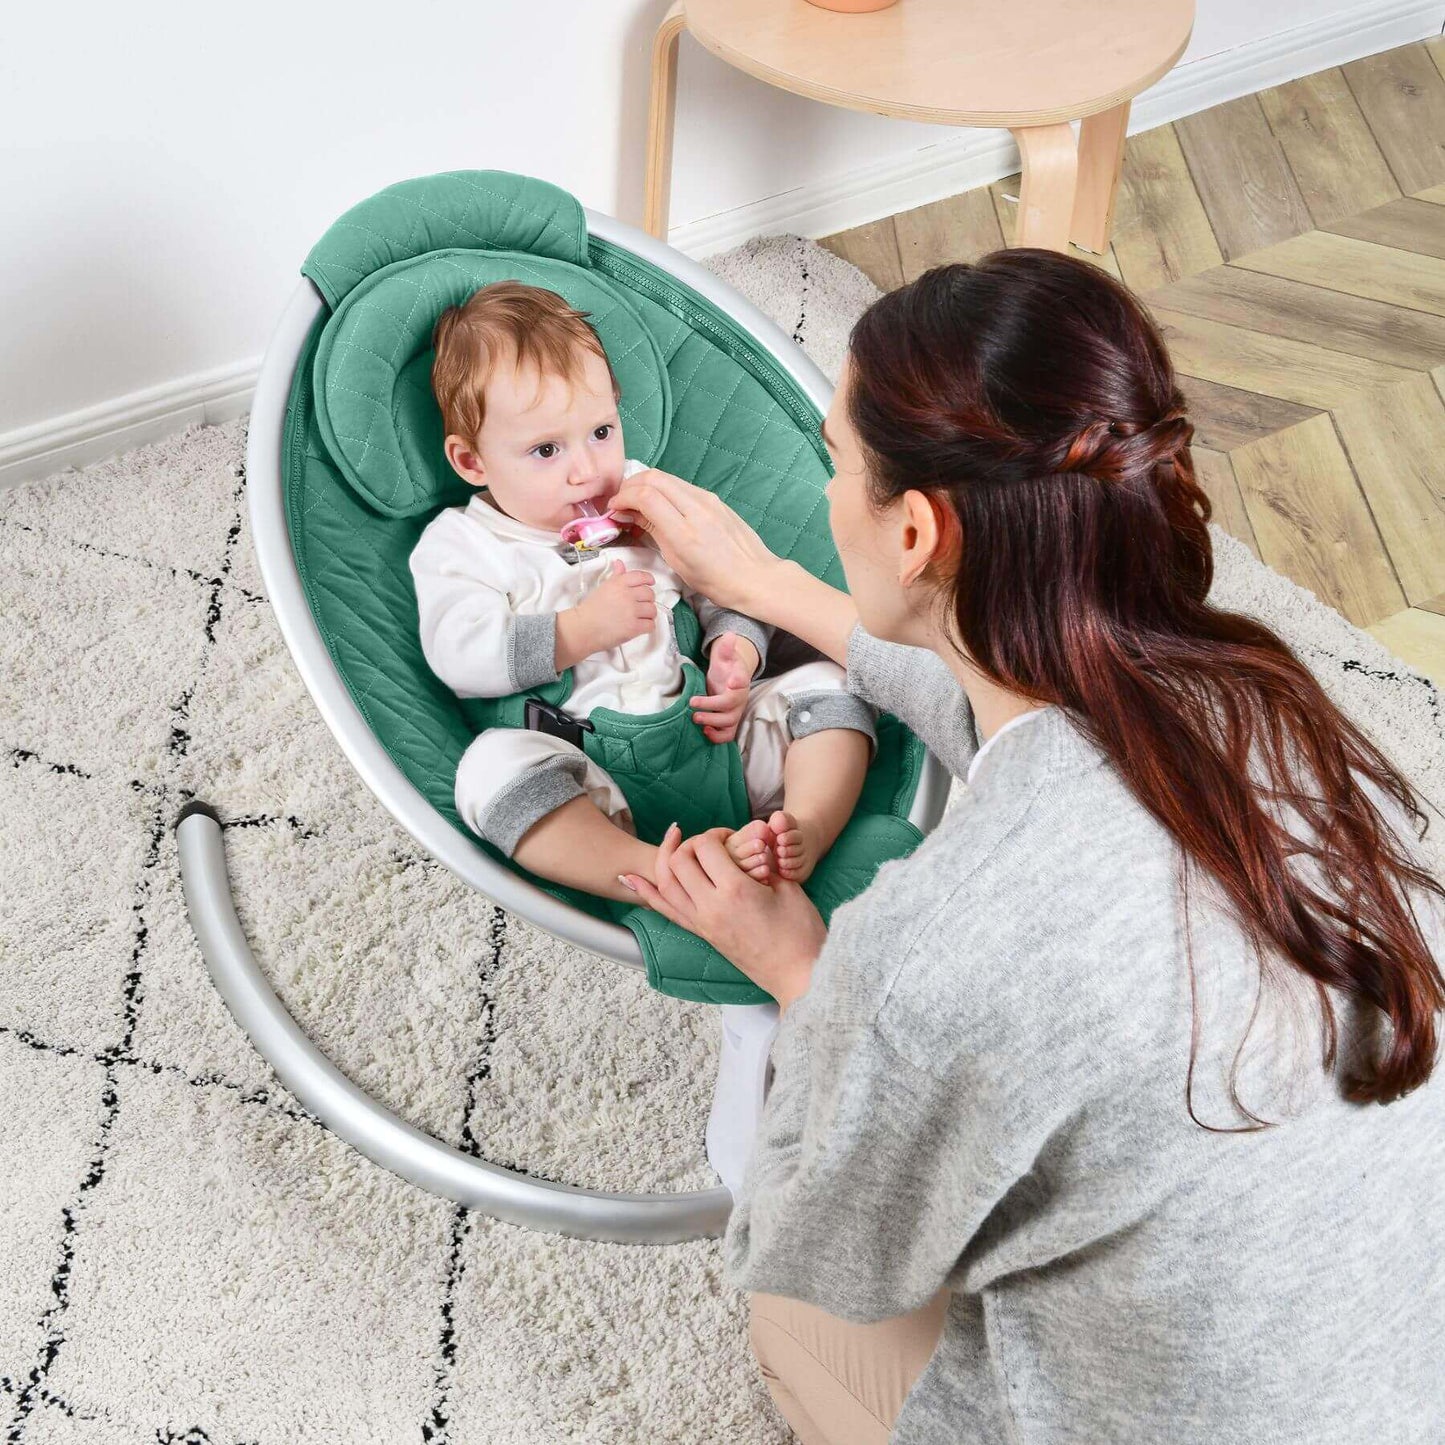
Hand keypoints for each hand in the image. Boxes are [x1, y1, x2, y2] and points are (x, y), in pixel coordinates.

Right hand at [567, 557, 655, 658]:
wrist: (583, 628)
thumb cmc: (590, 610)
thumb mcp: (602, 587)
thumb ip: (615, 576)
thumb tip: (620, 564)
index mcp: (619, 583)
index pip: (641, 576)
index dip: (648, 580)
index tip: (650, 583)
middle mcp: (627, 595)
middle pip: (650, 594)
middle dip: (648, 600)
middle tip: (641, 604)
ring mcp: (631, 611)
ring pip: (652, 610)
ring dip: (648, 614)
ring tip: (640, 617)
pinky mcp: (633, 627)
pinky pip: (650, 625)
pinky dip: (647, 627)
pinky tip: (640, 626)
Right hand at [608, 469, 780, 615]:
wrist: (755, 576)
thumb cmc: (716, 580)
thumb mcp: (678, 562)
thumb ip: (654, 532)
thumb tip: (631, 514)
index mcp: (684, 532)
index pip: (646, 496)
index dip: (623, 498)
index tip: (614, 509)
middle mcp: (696, 509)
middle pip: (654, 478)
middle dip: (630, 485)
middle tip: (621, 501)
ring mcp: (708, 500)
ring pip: (667, 478)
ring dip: (646, 484)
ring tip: (636, 502)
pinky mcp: (715, 499)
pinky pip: (682, 485)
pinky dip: (664, 489)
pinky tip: (659, 505)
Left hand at [620, 825, 825, 1009]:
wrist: (798, 976)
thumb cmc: (801, 934)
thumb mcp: (789, 888)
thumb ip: (768, 860)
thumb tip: (757, 839)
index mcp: (736, 891)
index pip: (706, 847)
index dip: (715, 833)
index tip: (729, 835)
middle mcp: (711, 907)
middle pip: (678, 861)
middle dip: (689, 843)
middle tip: (707, 842)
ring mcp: (702, 924)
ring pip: (664, 884)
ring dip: (664, 859)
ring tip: (671, 842)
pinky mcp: (701, 935)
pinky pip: (665, 910)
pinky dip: (645, 892)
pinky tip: (629, 878)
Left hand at [692, 632, 756, 742]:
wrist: (730, 681)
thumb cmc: (726, 669)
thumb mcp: (724, 657)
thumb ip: (726, 648)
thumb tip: (729, 635)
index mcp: (739, 680)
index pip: (742, 679)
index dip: (739, 681)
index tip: (732, 681)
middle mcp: (739, 698)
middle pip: (730, 706)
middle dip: (712, 707)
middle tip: (693, 704)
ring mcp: (735, 713)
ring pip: (729, 723)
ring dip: (712, 723)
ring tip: (695, 718)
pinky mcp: (730, 723)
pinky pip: (728, 735)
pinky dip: (717, 737)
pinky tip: (704, 731)